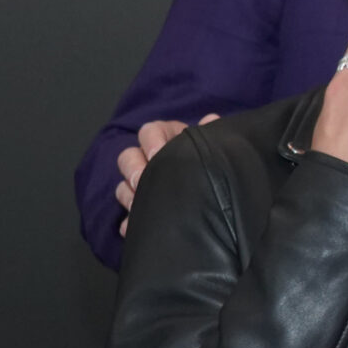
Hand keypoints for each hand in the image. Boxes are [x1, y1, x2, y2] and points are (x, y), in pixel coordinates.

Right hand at [116, 111, 221, 234]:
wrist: (224, 197)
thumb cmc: (217, 162)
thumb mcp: (216, 147)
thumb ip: (212, 133)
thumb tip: (210, 119)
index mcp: (168, 139)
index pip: (149, 131)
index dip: (151, 140)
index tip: (157, 153)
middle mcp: (151, 160)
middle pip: (127, 158)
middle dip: (134, 170)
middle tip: (142, 182)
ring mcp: (144, 185)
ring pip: (123, 186)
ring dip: (130, 196)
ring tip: (141, 206)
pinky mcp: (142, 210)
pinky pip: (127, 216)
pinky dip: (130, 223)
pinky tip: (133, 228)